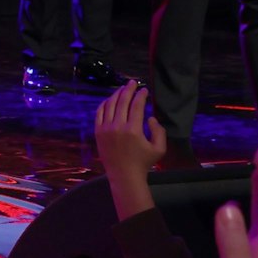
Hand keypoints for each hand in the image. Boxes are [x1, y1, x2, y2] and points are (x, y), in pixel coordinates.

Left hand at [94, 81, 165, 219]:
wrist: (124, 175)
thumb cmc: (143, 163)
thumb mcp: (159, 149)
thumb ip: (159, 131)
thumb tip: (150, 117)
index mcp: (133, 130)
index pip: (136, 106)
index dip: (141, 95)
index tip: (144, 89)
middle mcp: (117, 127)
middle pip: (122, 101)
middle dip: (128, 89)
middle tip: (133, 82)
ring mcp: (105, 129)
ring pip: (110, 105)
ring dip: (116, 94)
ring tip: (123, 88)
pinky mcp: (98, 132)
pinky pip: (99, 112)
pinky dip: (105, 103)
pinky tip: (110, 99)